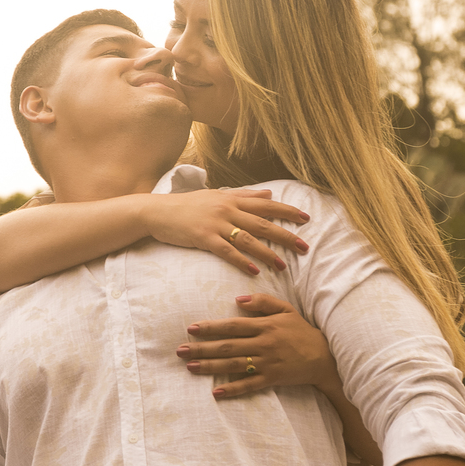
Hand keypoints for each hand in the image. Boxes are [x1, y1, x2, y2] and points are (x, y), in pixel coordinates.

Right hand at [140, 191, 310, 275]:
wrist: (158, 211)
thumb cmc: (188, 205)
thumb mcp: (217, 196)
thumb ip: (244, 195)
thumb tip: (269, 193)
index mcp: (232, 199)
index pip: (266, 205)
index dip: (287, 211)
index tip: (306, 218)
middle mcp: (228, 209)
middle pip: (263, 223)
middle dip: (286, 235)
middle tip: (305, 247)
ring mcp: (216, 224)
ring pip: (248, 239)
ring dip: (267, 253)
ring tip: (283, 266)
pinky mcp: (204, 238)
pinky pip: (228, 251)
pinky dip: (243, 262)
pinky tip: (255, 271)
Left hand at [175, 294, 338, 397]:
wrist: (324, 357)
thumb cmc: (301, 331)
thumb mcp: (286, 309)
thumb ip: (262, 302)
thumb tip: (237, 300)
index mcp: (265, 326)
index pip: (233, 326)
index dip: (211, 327)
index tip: (191, 328)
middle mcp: (264, 344)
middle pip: (228, 346)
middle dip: (203, 348)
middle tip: (180, 349)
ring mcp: (267, 363)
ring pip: (234, 365)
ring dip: (211, 367)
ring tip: (190, 366)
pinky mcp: (272, 379)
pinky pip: (249, 385)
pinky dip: (233, 389)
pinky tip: (216, 392)